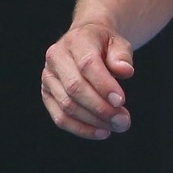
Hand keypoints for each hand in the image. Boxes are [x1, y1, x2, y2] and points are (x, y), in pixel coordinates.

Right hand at [42, 19, 134, 139]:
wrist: (85, 41)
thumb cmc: (105, 44)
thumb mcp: (118, 42)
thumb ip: (122, 56)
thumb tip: (126, 71)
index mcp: (76, 40)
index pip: (87, 65)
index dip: (104, 85)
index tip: (122, 101)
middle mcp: (56, 57)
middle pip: (75, 88)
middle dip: (101, 108)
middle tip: (124, 121)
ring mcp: (48, 77)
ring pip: (67, 106)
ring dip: (94, 121)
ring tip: (117, 126)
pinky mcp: (46, 94)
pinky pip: (60, 117)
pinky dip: (81, 128)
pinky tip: (101, 132)